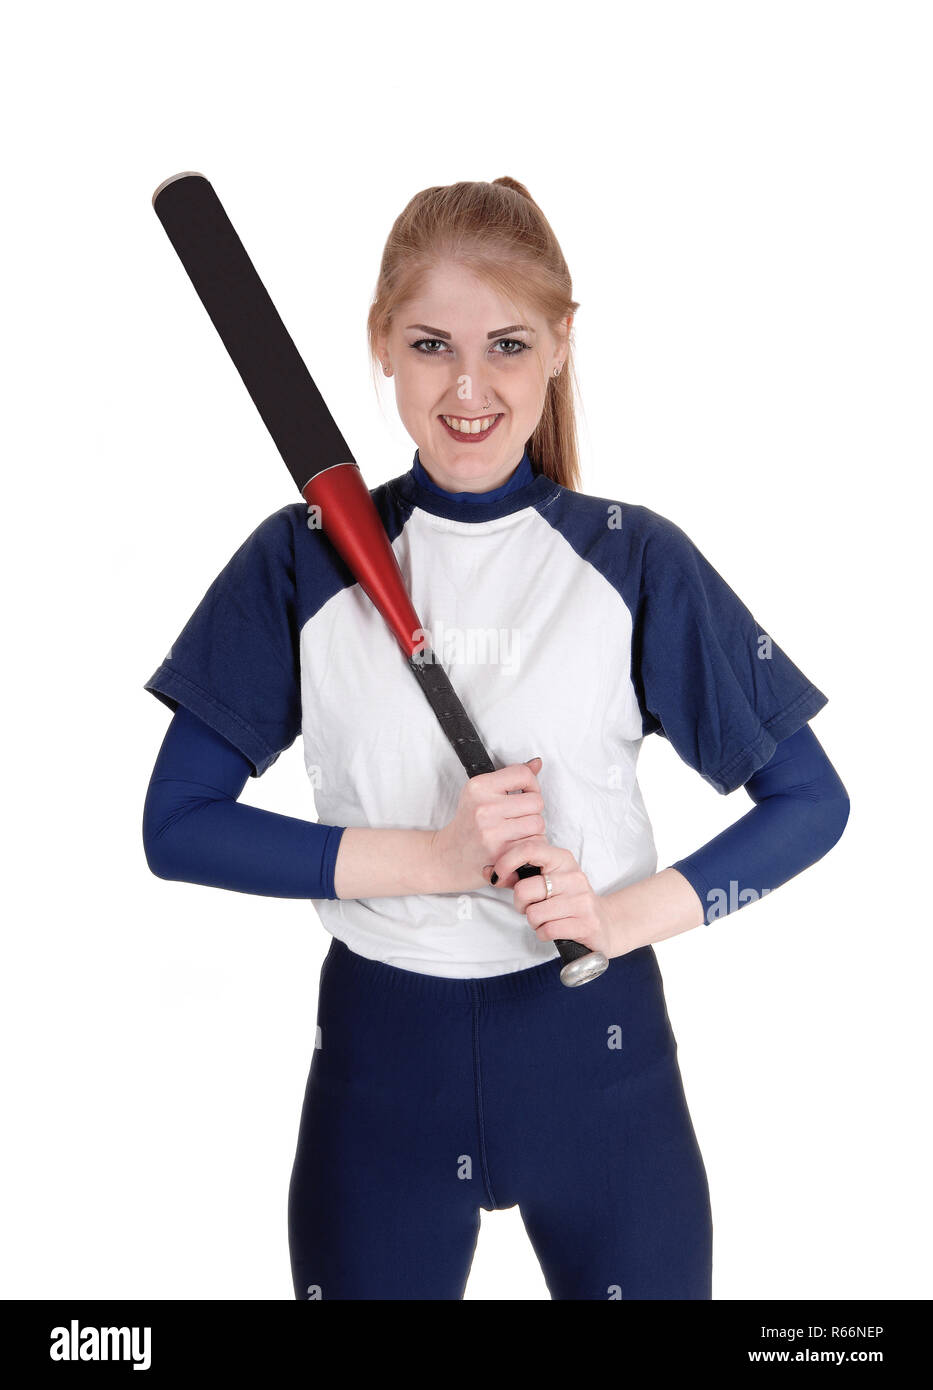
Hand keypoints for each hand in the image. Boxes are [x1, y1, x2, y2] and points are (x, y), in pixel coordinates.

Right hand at [430, 757, 546, 891]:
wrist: (448, 855)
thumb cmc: (468, 823)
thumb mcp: (481, 794)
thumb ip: (510, 777)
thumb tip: (537, 763)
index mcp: (478, 787)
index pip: (523, 774)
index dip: (532, 784)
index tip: (525, 793)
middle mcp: (483, 807)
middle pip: (536, 801)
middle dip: (533, 810)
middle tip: (520, 817)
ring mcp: (491, 831)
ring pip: (538, 823)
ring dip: (534, 829)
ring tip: (519, 831)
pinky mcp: (499, 852)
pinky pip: (534, 843)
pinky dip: (531, 844)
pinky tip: (517, 844)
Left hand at [483, 837, 615, 959]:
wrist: (604, 923)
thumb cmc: (566, 900)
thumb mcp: (545, 881)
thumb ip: (515, 876)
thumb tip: (487, 871)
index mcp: (562, 859)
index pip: (529, 849)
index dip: (506, 862)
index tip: (497, 876)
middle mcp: (573, 876)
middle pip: (524, 889)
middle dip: (520, 904)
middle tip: (531, 907)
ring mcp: (581, 900)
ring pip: (533, 913)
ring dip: (534, 921)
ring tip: (547, 918)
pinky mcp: (586, 923)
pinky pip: (546, 930)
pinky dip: (544, 933)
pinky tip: (555, 929)